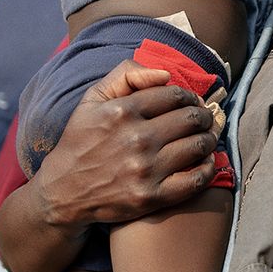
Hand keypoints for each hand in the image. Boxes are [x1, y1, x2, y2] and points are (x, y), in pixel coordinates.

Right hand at [33, 59, 219, 231]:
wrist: (63, 192)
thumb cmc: (81, 141)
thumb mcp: (92, 99)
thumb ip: (125, 75)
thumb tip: (165, 74)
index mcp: (122, 111)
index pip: (175, 95)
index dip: (190, 96)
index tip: (192, 102)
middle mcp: (136, 139)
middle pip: (192, 118)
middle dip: (204, 115)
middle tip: (205, 119)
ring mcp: (145, 170)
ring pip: (198, 145)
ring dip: (209, 138)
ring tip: (207, 137)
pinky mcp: (151, 197)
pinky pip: (196, 179)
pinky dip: (208, 167)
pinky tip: (205, 161)